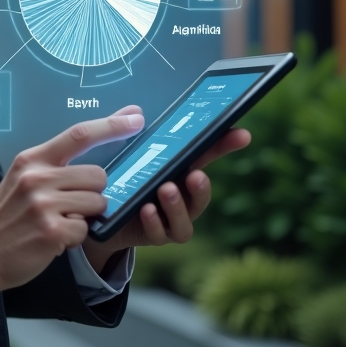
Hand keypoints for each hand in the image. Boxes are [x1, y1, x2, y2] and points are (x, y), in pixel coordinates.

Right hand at [0, 110, 145, 299]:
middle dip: (94, 192)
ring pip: (97, 203)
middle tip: (70, 205)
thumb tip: (95, 164)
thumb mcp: (21, 181)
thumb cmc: (6, 219)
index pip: (79, 134)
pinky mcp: (51, 230)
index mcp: (31, 160)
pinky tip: (53, 239)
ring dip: (85, 216)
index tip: (135, 117)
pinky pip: (86, 229)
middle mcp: (37, 177)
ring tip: (57, 222)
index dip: (112, 124)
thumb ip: (53, 168)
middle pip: (98, 175)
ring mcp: (43, 204)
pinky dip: (75, 237)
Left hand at [81, 117, 250, 274]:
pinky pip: (160, 234)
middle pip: (201, 194)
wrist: (102, 215)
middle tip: (194, 175)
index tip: (243, 134)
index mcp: (180, 171)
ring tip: (166, 189)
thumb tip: (135, 111)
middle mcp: (181, 197)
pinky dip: (154, 222)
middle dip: (202, 186)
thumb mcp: (129, 155)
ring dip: (177, 205)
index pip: (207, 156)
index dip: (226, 145)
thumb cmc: (124, 179)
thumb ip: (132, 135)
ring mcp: (170, 220)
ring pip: (184, 221)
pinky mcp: (153, 236)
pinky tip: (146, 209)